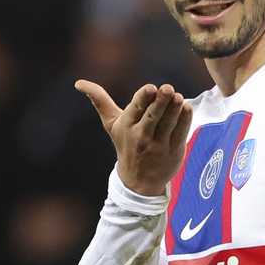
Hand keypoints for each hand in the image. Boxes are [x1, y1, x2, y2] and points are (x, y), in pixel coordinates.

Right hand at [75, 80, 192, 195]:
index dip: (143, 98)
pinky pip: (181, 133)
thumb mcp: (112, 124)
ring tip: (178, 97)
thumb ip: (100, 101)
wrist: (138, 182)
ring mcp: (158, 145)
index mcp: (126, 126)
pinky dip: (184, 120)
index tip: (150, 88)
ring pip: (168, 124)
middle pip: (152, 116)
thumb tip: (78, 83)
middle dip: (160, 102)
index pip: (136, 109)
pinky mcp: (174, 151)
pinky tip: (186, 107)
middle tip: (168, 89)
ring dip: (174, 109)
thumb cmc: (126, 144)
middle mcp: (141, 136)